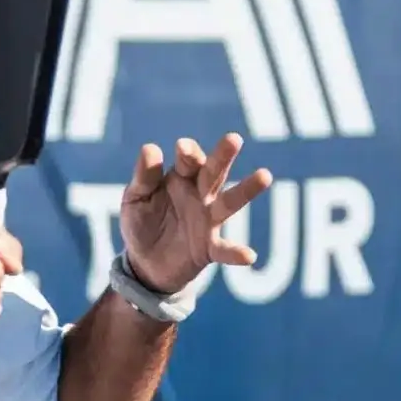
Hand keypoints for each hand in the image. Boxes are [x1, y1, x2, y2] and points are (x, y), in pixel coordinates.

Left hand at [121, 134, 272, 293]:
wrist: (144, 262)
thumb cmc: (141, 221)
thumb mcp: (136, 197)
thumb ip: (144, 177)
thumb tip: (150, 148)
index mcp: (181, 177)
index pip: (189, 160)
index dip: (188, 153)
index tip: (182, 147)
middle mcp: (200, 194)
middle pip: (214, 172)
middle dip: (222, 156)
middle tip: (233, 139)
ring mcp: (208, 221)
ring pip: (229, 203)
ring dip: (246, 190)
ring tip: (264, 176)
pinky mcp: (209, 248)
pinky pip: (225, 250)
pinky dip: (236, 252)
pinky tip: (249, 255)